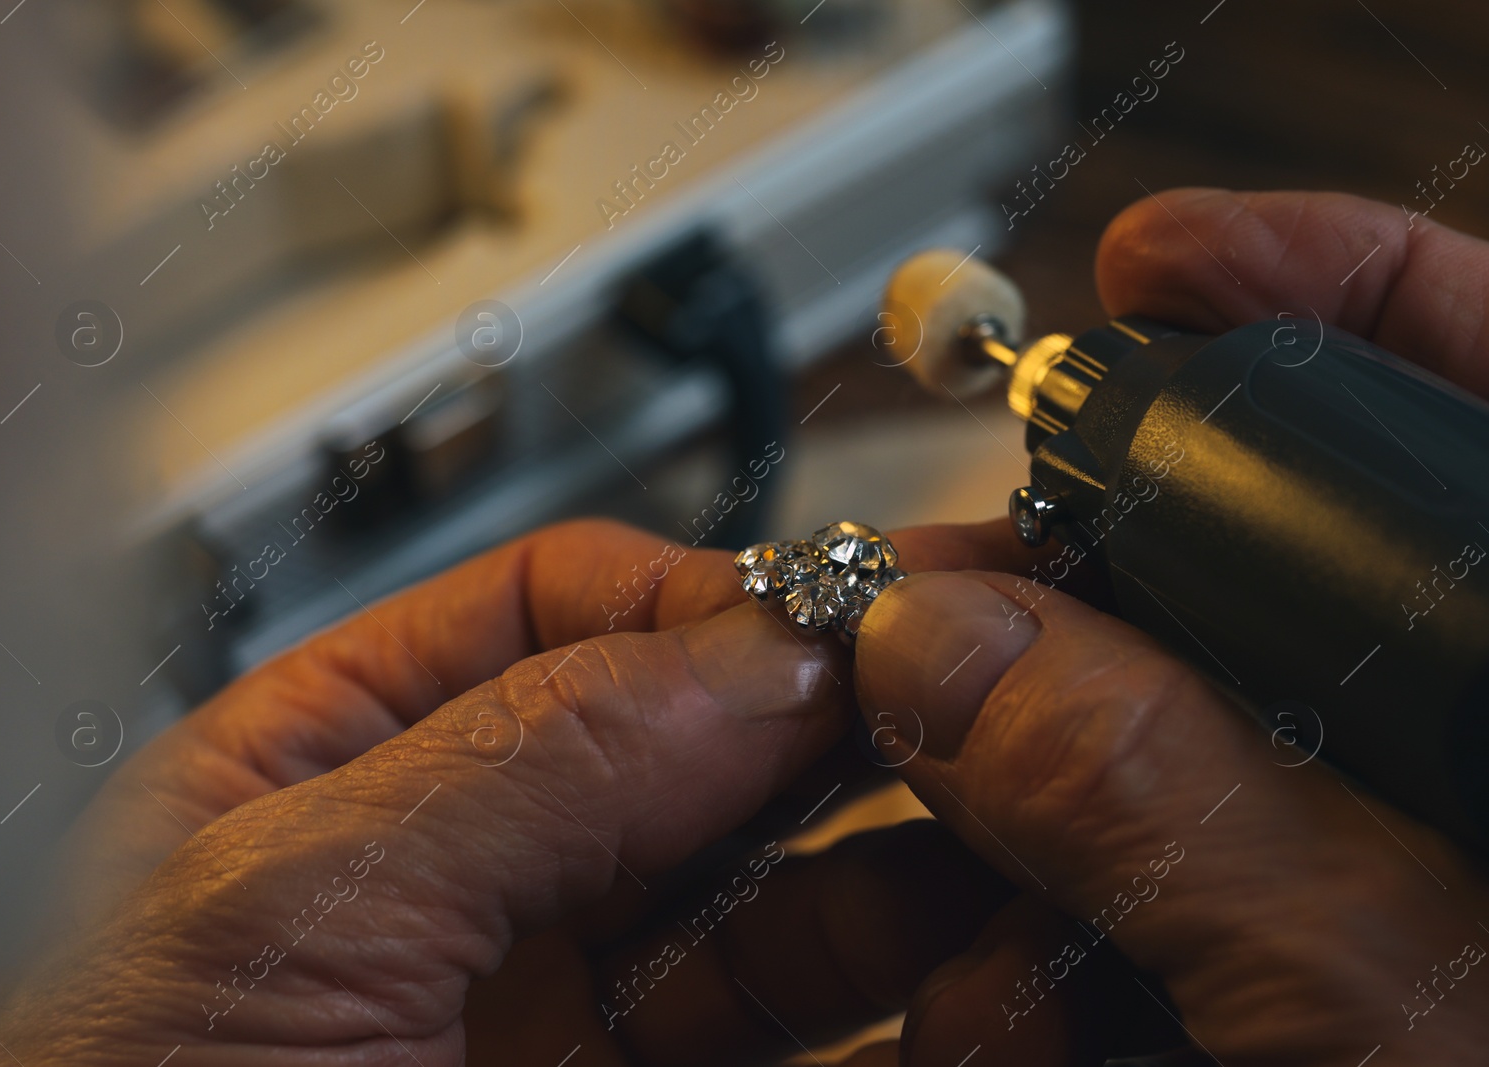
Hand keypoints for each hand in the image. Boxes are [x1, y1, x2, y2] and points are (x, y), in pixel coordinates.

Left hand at [0, 517, 1034, 1065]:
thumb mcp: (291, 913)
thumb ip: (524, 761)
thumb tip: (754, 650)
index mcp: (347, 769)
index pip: (564, 611)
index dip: (715, 598)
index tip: (844, 621)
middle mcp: (471, 877)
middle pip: (701, 744)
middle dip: (844, 712)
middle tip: (988, 687)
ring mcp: (564, 1010)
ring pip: (782, 896)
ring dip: (914, 850)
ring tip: (1025, 816)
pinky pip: (806, 1038)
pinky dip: (912, 1001)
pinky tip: (977, 970)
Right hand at [853, 189, 1488, 1065]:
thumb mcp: (1399, 1002)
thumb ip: (1171, 804)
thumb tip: (951, 640)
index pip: (1474, 375)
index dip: (1321, 280)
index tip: (1154, 260)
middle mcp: (1457, 751)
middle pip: (1251, 588)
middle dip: (1064, 646)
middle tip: (936, 680)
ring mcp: (1390, 863)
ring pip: (1170, 765)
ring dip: (1036, 859)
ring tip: (997, 987)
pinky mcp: (1320, 950)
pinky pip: (1164, 891)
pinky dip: (1069, 959)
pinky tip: (1031, 1026)